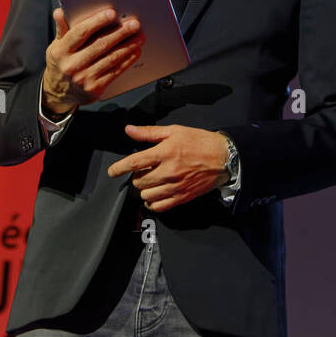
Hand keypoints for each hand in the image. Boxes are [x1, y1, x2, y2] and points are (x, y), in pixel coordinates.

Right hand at [42, 8, 143, 116]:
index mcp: (60, 51)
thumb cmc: (60, 64)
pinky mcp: (94, 88)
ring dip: (128, 46)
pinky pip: (115, 71)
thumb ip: (61, 29)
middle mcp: (72, 65)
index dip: (97, 21)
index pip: (81, 32)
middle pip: (100, 45)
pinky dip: (127, 60)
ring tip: (139, 36)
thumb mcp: (56, 46)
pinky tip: (135, 51)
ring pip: (110, 58)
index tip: (112, 13)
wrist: (59, 93)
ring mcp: (83, 78)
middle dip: (120, 33)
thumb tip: (60, 12)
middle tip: (134, 24)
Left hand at [107, 124, 229, 211]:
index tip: (112, 172)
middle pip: (139, 181)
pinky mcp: (182, 197)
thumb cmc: (199, 142)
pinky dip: (153, 202)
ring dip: (144, 189)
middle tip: (144, 170)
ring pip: (147, 195)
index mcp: (165, 152)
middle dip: (137, 176)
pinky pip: (160, 206)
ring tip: (150, 181)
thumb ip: (149, 133)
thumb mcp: (174, 131)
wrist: (223, 157)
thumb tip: (129, 130)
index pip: (135, 162)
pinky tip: (154, 195)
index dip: (120, 168)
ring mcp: (175, 186)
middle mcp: (169, 171)